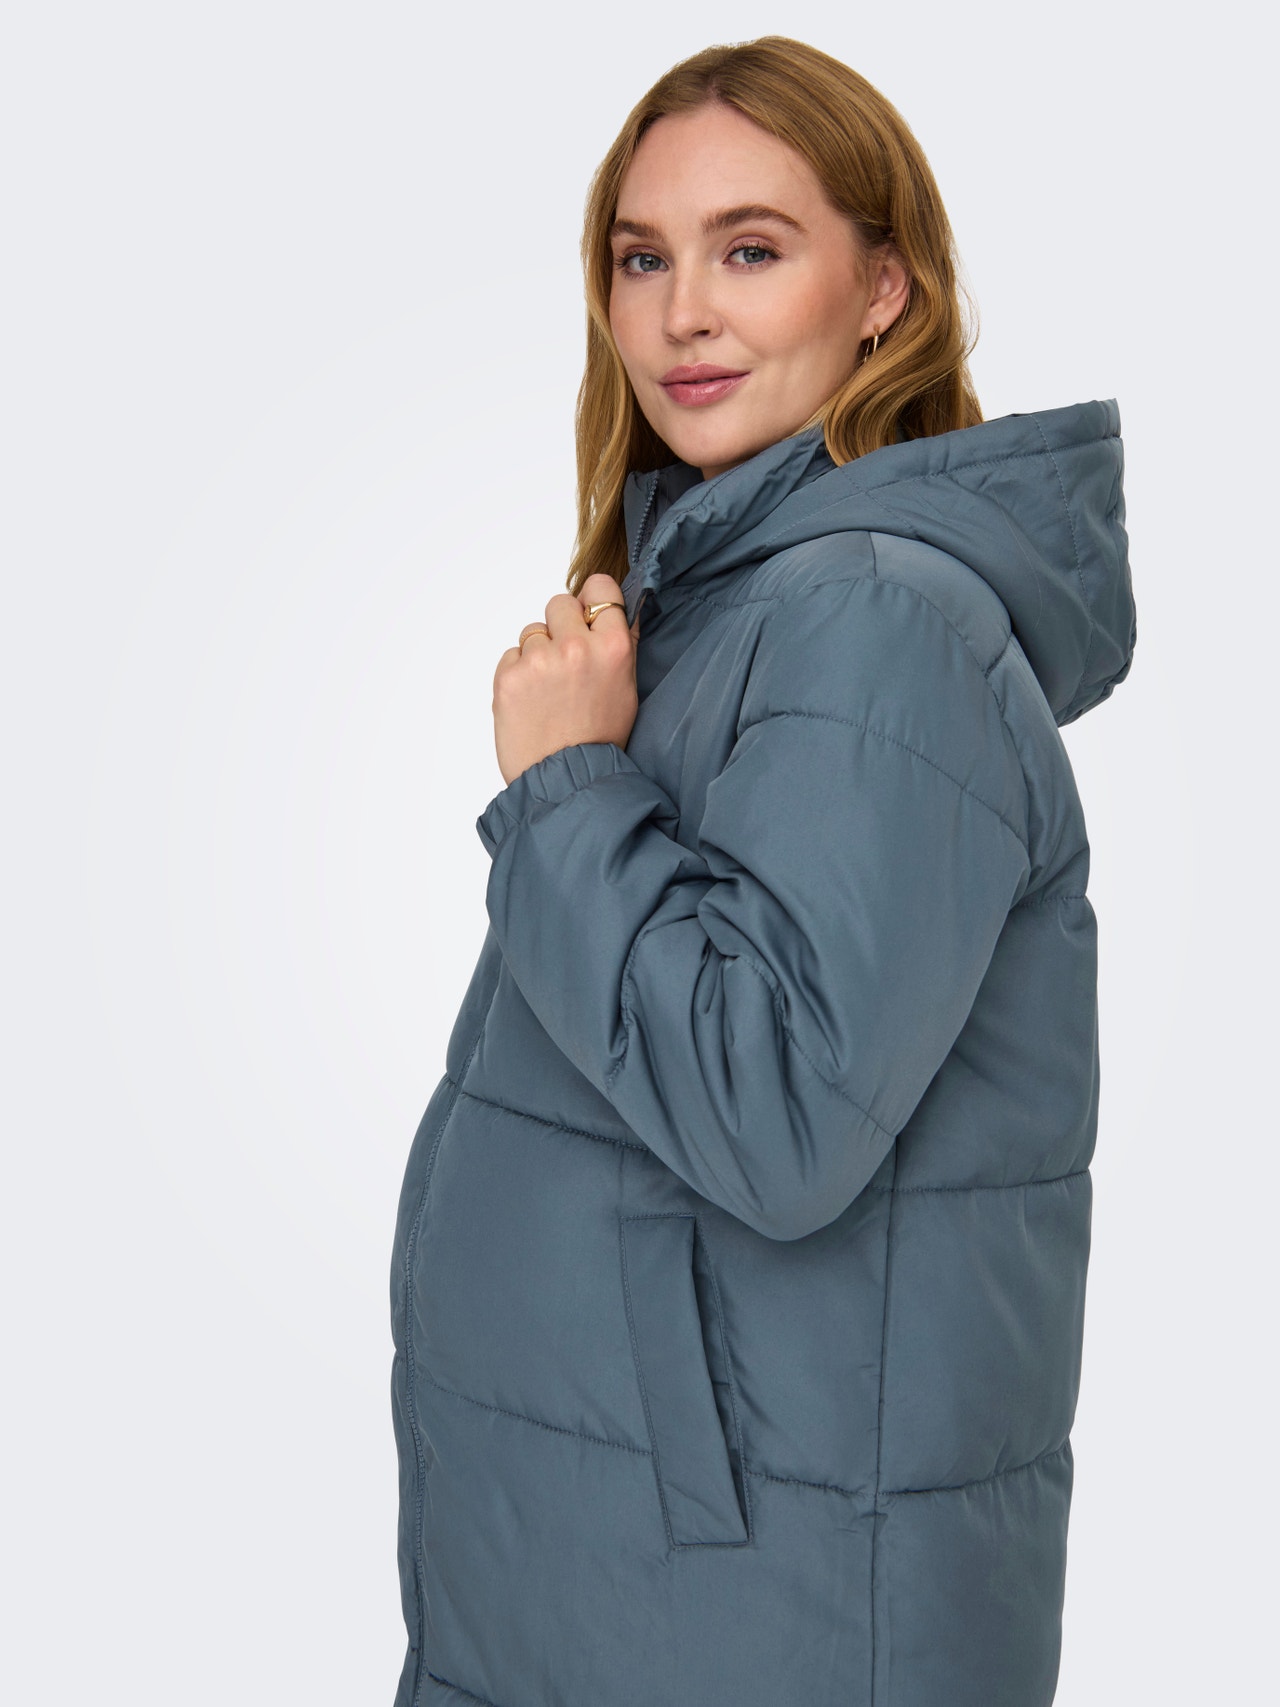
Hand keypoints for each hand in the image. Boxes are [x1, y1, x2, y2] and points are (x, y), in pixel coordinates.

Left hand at [492, 573, 639, 785]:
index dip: (592, 600)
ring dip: (538, 653)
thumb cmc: (600, 740)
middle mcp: (576, 646)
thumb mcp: (627, 690)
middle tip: (565, 662)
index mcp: (613, 647)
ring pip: (532, 632)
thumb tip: (615, 611)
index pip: (600, 588)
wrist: (566, 780)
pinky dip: (518, 673)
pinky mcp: (509, 676)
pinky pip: (511, 655)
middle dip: (561, 626)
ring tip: (548, 691)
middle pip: (560, 603)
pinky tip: (532, 700)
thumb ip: (620, 646)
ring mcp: (539, 660)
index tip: (587, 615)